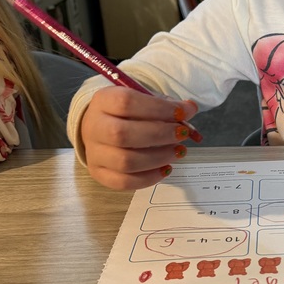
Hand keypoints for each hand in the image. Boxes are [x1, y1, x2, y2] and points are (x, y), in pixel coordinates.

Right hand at [80, 85, 198, 189]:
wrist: (102, 129)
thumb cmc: (129, 114)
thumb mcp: (145, 101)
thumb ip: (167, 105)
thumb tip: (190, 109)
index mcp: (103, 101)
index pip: (127, 103)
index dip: (159, 108)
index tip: (184, 112)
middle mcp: (93, 127)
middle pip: (122, 134)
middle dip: (160, 135)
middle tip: (183, 134)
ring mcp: (94, 153)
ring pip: (125, 161)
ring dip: (159, 158)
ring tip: (179, 151)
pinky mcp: (99, 174)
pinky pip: (123, 182)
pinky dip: (149, 178)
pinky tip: (166, 169)